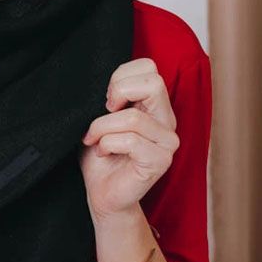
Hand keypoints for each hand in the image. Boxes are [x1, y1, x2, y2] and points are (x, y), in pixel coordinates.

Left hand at [78, 58, 179, 219]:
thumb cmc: (100, 155)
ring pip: (133, 118)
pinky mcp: (160, 161)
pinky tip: (102, 153)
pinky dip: (107, 144)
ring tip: (94, 140)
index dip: (121, 75)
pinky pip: (130, 141)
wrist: (101, 193)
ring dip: (102, 128)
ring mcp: (167, 142)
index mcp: (155, 106)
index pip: (149, 67)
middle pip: (154, 83)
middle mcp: (166, 121)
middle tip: (103, 112)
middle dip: (118, 92)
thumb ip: (111, 98)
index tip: (105, 99)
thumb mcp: (101, 118)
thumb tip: (107, 85)